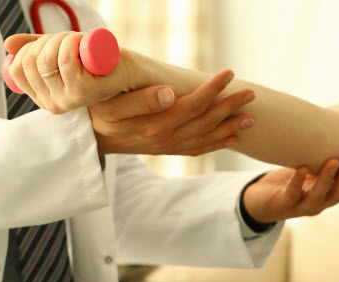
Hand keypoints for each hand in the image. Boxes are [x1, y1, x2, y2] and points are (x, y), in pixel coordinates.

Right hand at [5, 32, 130, 112]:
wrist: (132, 71)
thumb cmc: (97, 62)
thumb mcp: (60, 54)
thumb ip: (34, 50)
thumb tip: (8, 44)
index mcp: (43, 98)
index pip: (17, 67)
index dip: (32, 47)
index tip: (53, 43)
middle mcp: (54, 104)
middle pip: (31, 61)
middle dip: (48, 40)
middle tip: (71, 38)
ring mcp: (69, 100)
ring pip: (47, 58)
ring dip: (62, 38)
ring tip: (79, 41)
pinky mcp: (84, 93)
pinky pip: (64, 60)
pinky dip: (72, 42)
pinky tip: (84, 42)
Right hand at [90, 70, 254, 155]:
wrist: (87, 138)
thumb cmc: (97, 112)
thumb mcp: (111, 104)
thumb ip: (140, 99)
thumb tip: (169, 94)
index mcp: (154, 124)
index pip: (192, 105)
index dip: (212, 90)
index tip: (228, 74)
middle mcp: (164, 138)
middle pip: (205, 121)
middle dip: (230, 107)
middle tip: (251, 93)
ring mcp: (166, 146)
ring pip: (205, 137)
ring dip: (230, 127)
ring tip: (251, 117)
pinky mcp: (165, 150)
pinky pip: (196, 149)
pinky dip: (216, 144)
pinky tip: (232, 138)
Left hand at [243, 156, 338, 223]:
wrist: (260, 202)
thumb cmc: (289, 182)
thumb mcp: (311, 169)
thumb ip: (325, 158)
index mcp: (329, 196)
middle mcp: (319, 204)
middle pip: (338, 194)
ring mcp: (301, 206)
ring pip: (318, 196)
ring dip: (326, 179)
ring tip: (333, 161)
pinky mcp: (282, 205)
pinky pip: (292, 194)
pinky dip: (297, 181)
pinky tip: (302, 168)